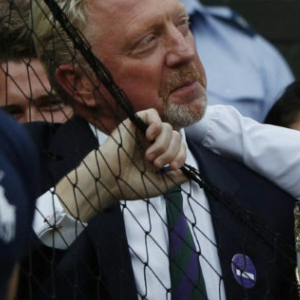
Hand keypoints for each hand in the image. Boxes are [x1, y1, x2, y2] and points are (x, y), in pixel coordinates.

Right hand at [55, 111, 188, 221]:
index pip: (179, 146)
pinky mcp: (133, 123)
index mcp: (158, 153)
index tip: (172, 167)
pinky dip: (156, 125)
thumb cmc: (128, 185)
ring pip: (167, 127)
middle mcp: (152, 141)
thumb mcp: (157, 185)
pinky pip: (152, 114)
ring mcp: (143, 131)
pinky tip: (149, 137)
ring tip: (150, 157)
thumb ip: (175, 179)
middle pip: (176, 135)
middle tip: (157, 164)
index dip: (181, 155)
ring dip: (163, 144)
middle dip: (172, 152)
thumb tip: (191, 175)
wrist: (108, 181)